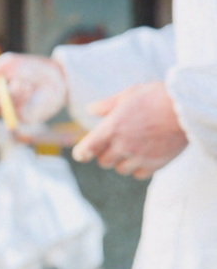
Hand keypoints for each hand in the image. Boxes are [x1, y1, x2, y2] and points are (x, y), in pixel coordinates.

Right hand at [0, 52, 67, 123]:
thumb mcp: (7, 62)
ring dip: (7, 93)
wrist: (58, 75)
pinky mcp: (20, 117)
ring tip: (21, 83)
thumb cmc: (33, 67)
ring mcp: (10, 109)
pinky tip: (27, 88)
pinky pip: (11, 112)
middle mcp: (1, 99)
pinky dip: (18, 96)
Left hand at [72, 82, 187, 179]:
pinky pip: (138, 174)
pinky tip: (145, 154)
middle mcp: (122, 146)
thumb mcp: (129, 94)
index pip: (85, 150)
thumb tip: (91, 109)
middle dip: (106, 153)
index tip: (83, 153)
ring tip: (134, 146)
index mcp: (111, 129)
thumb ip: (107, 105)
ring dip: (122, 161)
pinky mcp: (154, 165)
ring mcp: (138, 157)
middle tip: (117, 142)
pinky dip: (139, 167)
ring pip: (120, 169)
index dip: (82, 153)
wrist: (187, 107)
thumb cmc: (157, 96)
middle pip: (103, 161)